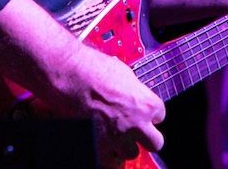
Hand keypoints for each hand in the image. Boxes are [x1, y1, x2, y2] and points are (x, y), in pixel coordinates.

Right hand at [52, 44, 166, 167]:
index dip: (148, 113)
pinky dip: (107, 155)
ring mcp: (117, 138)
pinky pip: (109, 161)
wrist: (68, 74)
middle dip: (146, 137)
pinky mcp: (97, 147)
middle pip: (155, 143)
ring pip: (131, 154)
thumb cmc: (93, 68)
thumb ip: (135, 92)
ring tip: (112, 134)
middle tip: (135, 130)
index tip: (139, 111)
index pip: (159, 116)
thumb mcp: (124, 75)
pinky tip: (102, 144)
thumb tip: (136, 96)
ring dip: (124, 145)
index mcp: (146, 104)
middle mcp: (136, 124)